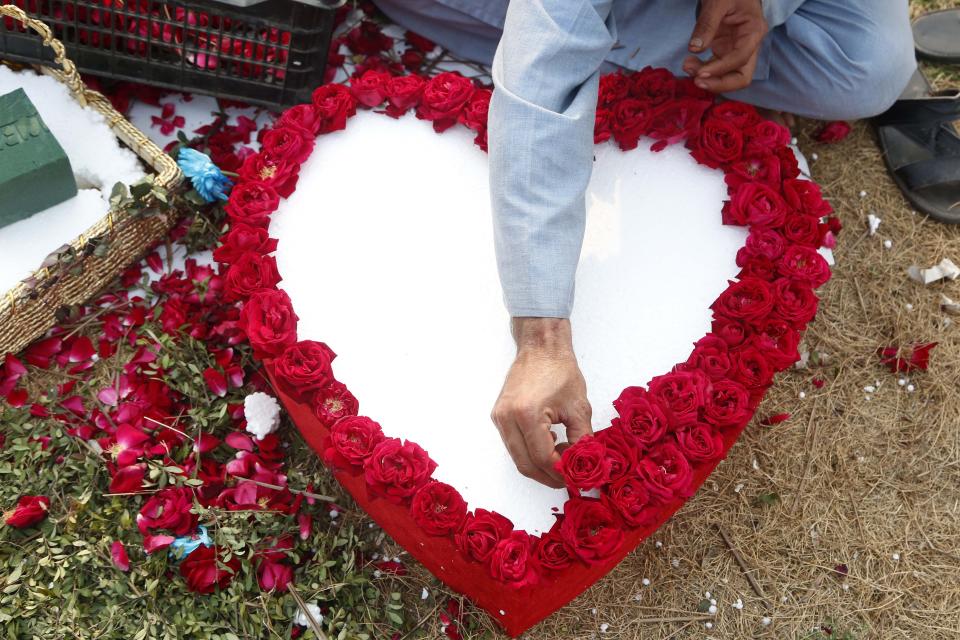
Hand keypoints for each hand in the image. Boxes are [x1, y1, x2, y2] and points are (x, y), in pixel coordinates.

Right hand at [490, 318, 592, 487]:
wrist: (541, 347)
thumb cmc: (560, 371)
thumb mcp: (579, 408)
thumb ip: (583, 440)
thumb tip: (586, 466)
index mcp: (527, 415)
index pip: (542, 458)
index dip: (561, 472)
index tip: (576, 477)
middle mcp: (507, 418)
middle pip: (525, 464)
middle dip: (548, 476)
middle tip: (569, 477)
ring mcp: (500, 418)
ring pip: (517, 457)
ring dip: (539, 464)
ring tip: (562, 458)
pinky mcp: (499, 416)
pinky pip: (513, 444)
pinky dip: (530, 452)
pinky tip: (550, 444)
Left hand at [682, 0, 767, 92]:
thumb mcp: (717, 2)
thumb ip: (707, 24)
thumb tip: (695, 48)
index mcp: (753, 31)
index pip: (740, 58)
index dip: (720, 69)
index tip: (699, 73)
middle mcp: (749, 45)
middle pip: (742, 77)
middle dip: (719, 84)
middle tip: (696, 81)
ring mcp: (737, 49)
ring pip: (729, 77)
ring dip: (708, 79)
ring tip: (687, 65)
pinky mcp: (725, 51)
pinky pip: (716, 69)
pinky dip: (703, 71)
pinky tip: (689, 64)